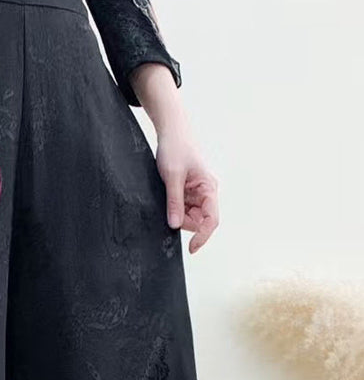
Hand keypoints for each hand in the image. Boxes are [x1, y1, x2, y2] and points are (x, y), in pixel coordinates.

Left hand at [155, 127, 218, 253]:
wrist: (172, 130)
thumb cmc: (175, 148)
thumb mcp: (172, 176)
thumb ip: (174, 202)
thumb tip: (174, 225)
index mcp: (209, 188)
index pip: (211, 220)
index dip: (202, 237)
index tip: (191, 249)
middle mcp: (207, 193)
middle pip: (198, 221)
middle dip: (182, 220)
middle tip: (168, 205)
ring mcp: (197, 193)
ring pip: (189, 216)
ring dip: (177, 213)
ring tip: (168, 193)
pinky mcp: (188, 192)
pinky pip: (182, 208)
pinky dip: (173, 207)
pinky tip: (168, 193)